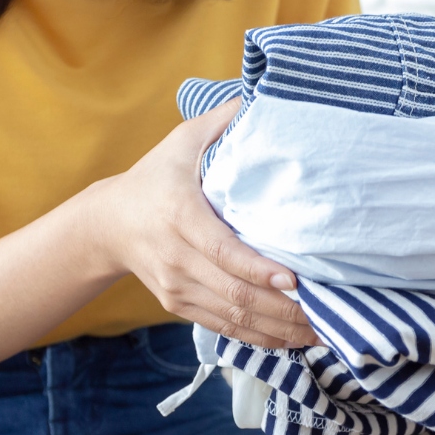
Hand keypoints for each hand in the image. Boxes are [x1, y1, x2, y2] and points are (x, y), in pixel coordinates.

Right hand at [91, 101, 318, 349]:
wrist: (107, 225)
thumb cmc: (154, 176)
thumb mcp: (181, 141)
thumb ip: (222, 120)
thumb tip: (264, 95)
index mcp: (179, 216)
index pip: (221, 250)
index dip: (258, 270)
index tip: (294, 279)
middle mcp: (176, 258)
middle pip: (234, 294)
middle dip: (284, 310)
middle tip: (328, 314)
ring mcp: (177, 287)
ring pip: (233, 319)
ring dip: (280, 331)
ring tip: (322, 332)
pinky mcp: (180, 305)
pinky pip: (225, 329)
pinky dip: (262, 339)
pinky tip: (294, 340)